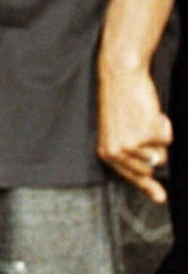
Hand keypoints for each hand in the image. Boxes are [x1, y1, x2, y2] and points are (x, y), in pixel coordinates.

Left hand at [97, 62, 172, 202]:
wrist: (120, 75)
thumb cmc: (121, 102)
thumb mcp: (120, 133)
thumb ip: (137, 164)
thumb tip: (160, 198)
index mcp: (106, 152)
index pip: (132, 178)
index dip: (147, 184)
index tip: (160, 196)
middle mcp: (116, 152)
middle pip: (150, 169)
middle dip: (153, 150)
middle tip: (142, 126)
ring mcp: (130, 145)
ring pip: (161, 156)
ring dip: (158, 137)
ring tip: (144, 118)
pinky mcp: (145, 135)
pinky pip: (167, 139)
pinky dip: (164, 125)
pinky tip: (151, 112)